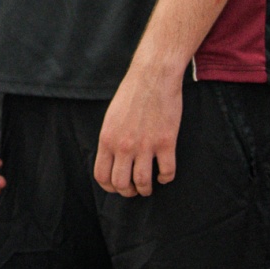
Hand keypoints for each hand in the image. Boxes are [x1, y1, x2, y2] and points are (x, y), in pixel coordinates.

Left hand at [95, 64, 182, 195]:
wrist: (153, 76)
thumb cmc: (132, 93)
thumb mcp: (111, 117)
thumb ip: (110, 140)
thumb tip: (112, 160)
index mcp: (107, 139)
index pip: (102, 176)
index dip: (110, 188)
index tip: (117, 188)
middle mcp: (124, 146)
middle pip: (121, 184)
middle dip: (128, 192)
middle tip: (134, 190)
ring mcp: (145, 145)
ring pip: (143, 182)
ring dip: (146, 189)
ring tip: (149, 187)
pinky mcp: (166, 142)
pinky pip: (167, 172)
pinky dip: (166, 178)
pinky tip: (165, 175)